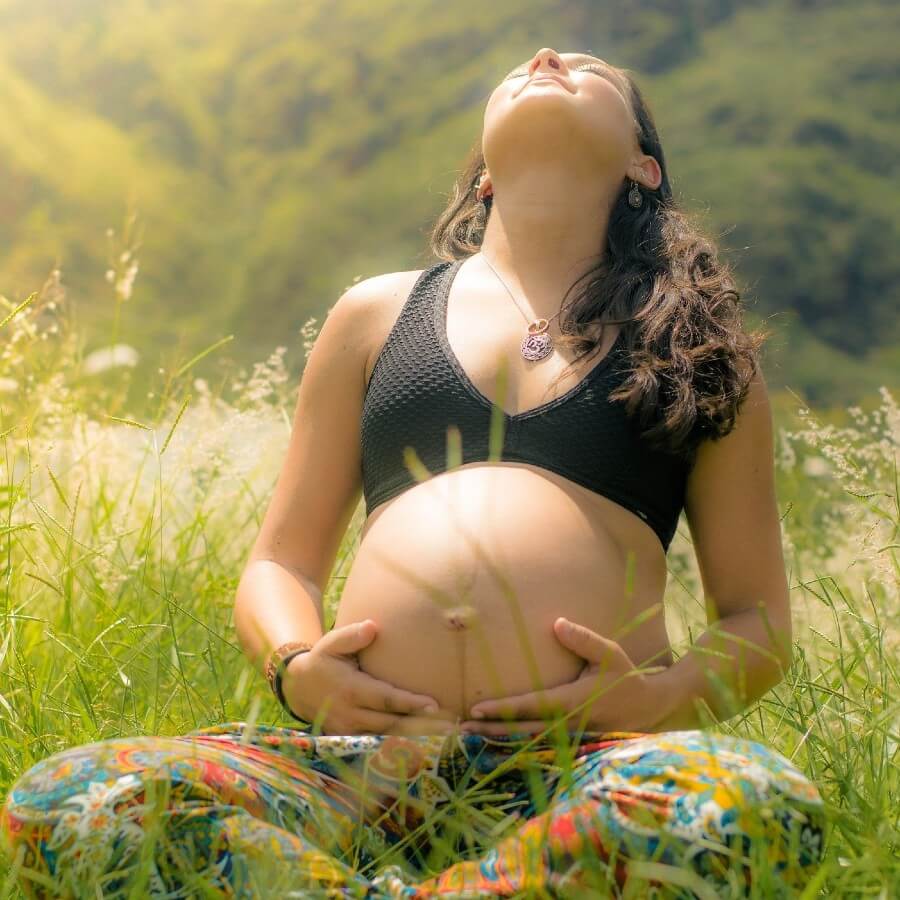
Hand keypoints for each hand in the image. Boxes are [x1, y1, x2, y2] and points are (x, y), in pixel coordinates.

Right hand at [282, 619, 457, 735]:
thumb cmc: (323, 660)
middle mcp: (352, 715)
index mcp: (351, 690)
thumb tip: (372, 627)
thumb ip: (351, 636)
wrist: (298, 688)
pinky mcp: (352, 740)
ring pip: (388, 738)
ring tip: (447, 738)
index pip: (385, 699)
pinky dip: (402, 747)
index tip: (434, 704)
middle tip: (452, 727)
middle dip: (422, 726)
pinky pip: (380, 745)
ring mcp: (351, 731)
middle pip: (392, 723)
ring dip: (417, 739)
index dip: (409, 703)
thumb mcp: (331, 644)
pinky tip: (426, 746)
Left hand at [459, 617, 668, 734]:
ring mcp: (570, 739)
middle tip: (461, 728)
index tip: (476, 708)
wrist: (650, 708)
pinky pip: (538, 746)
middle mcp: (569, 724)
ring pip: (528, 742)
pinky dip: (515, 745)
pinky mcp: (571, 744)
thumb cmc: (626, 676)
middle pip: (522, 730)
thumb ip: (584, 639)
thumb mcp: (610, 653)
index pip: (531, 706)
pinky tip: (495, 743)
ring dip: (499, 740)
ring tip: (469, 736)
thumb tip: (557, 623)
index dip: (503, 709)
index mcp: (574, 702)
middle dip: (491, 729)